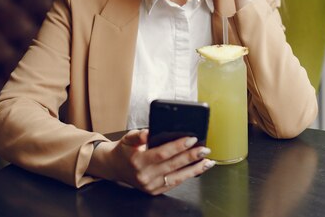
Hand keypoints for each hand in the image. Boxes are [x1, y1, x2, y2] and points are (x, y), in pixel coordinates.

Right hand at [87, 129, 214, 195]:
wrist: (115, 167)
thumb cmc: (125, 150)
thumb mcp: (128, 138)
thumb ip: (138, 134)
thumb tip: (148, 132)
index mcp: (138, 161)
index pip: (162, 153)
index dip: (178, 146)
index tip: (191, 139)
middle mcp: (144, 176)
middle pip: (173, 165)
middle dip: (191, 157)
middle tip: (205, 149)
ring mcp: (150, 186)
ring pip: (177, 177)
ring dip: (195, 169)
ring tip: (208, 161)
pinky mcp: (155, 191)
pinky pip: (175, 184)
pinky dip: (188, 176)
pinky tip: (198, 169)